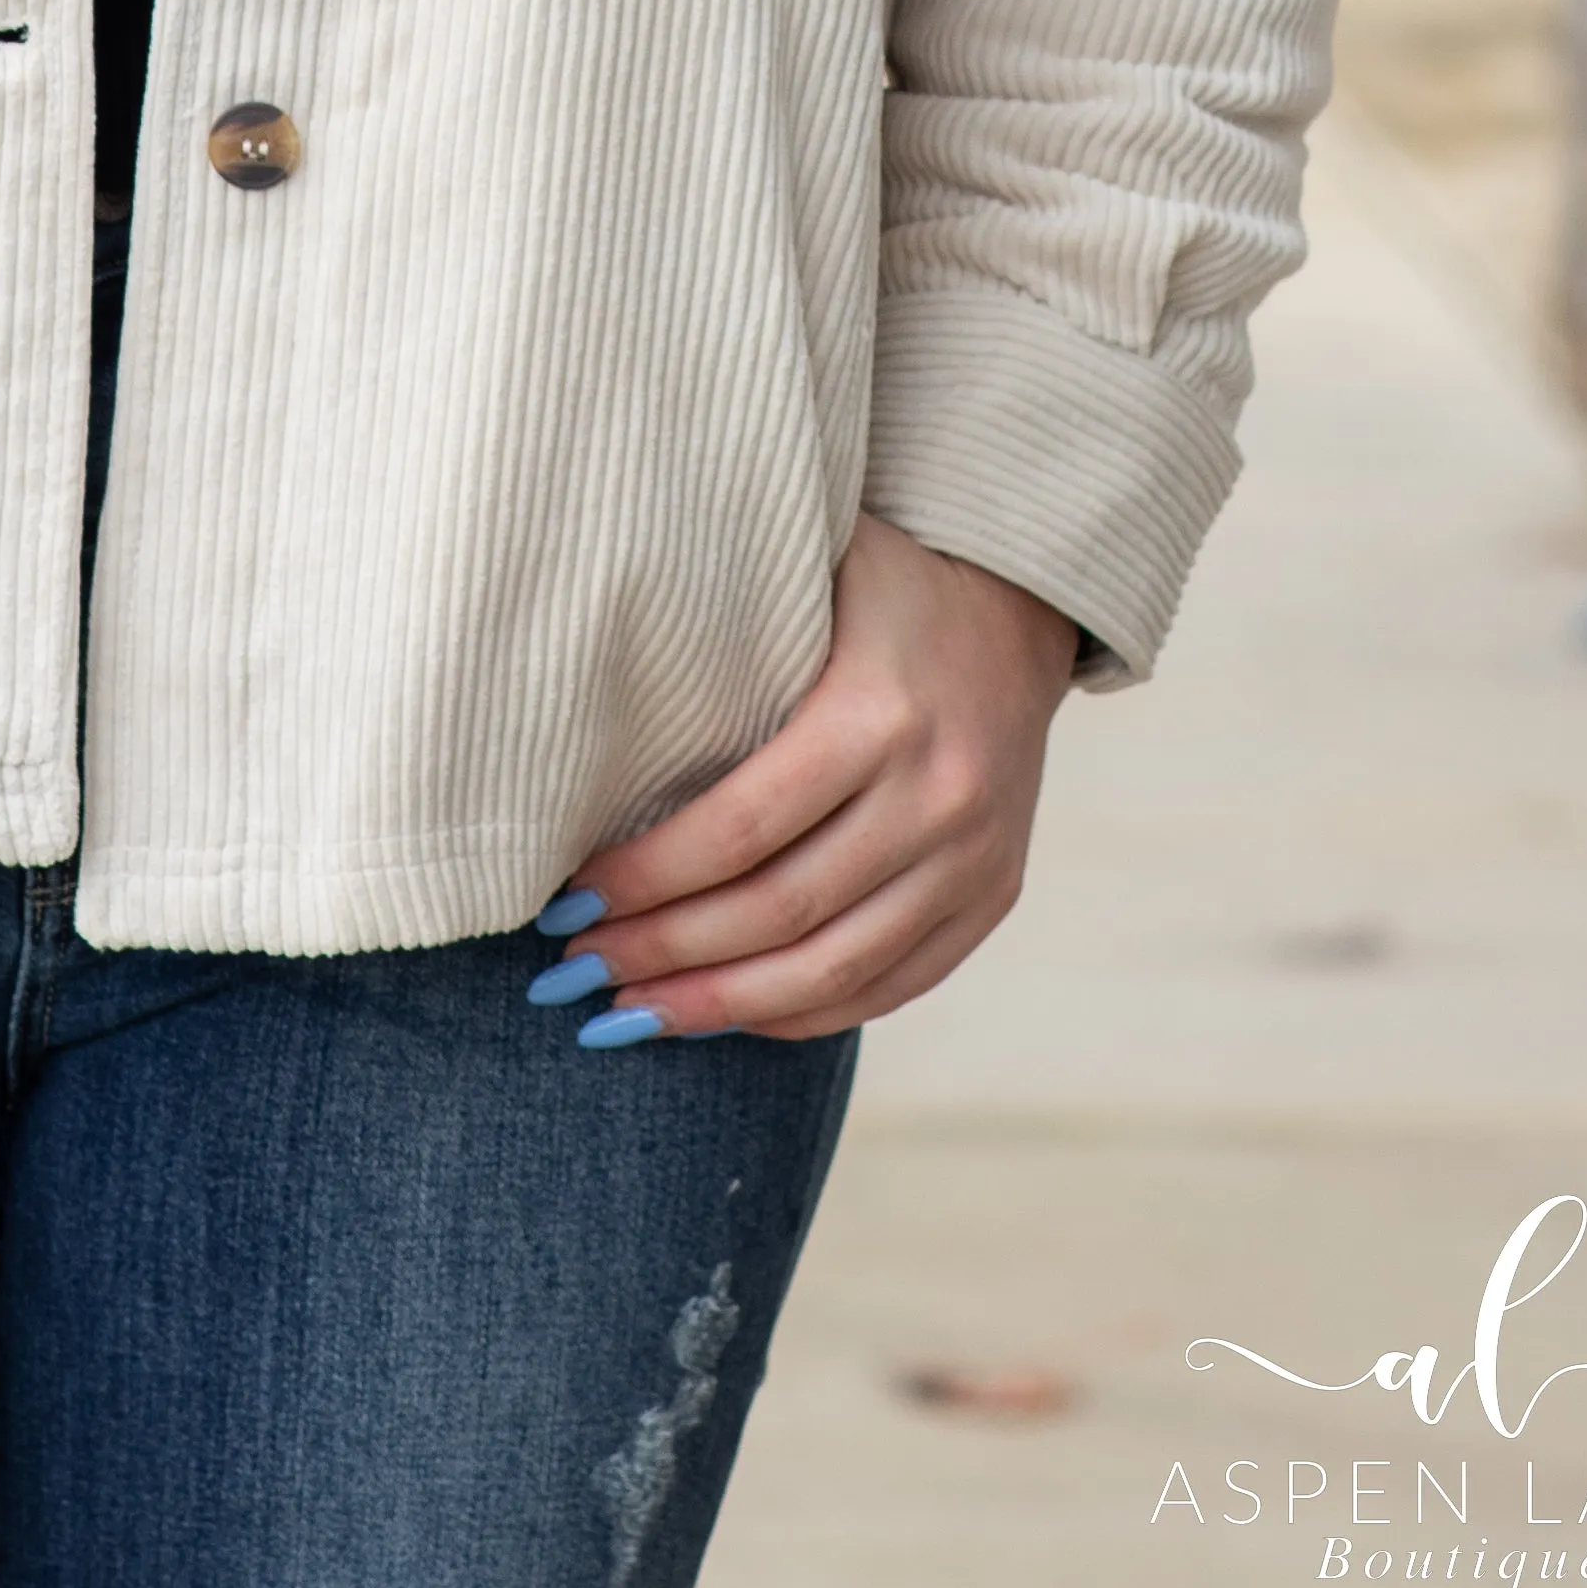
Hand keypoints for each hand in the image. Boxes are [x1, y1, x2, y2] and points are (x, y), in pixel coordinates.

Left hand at [540, 513, 1081, 1042]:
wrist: (1017, 605)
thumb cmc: (878, 582)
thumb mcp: (807, 573)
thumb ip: (721, 638)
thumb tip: (583, 724)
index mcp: (880, 716)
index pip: (740, 830)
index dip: (648, 880)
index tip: (569, 899)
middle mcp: (937, 798)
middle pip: (780, 912)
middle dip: (664, 952)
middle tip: (574, 970)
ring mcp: (972, 860)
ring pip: (832, 970)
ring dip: (720, 1005)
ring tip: (630, 1014)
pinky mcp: (990, 898)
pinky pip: (887, 986)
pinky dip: (800, 1013)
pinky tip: (724, 1014)